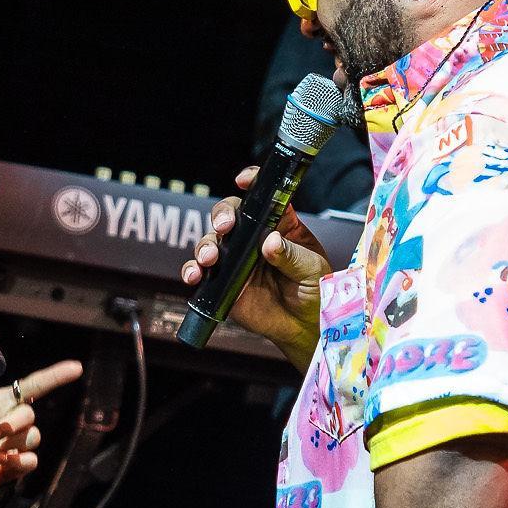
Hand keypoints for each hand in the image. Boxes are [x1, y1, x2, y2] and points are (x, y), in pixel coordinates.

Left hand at [0, 359, 83, 490]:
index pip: (32, 386)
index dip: (54, 376)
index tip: (74, 368)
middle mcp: (11, 420)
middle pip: (30, 414)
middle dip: (10, 424)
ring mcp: (15, 443)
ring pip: (33, 437)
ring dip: (9, 443)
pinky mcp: (16, 464)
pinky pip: (32, 460)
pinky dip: (18, 460)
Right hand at [178, 167, 331, 363]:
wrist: (303, 327)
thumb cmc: (315, 291)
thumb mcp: (311, 269)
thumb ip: (291, 255)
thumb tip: (270, 242)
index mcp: (279, 225)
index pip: (263, 197)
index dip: (252, 183)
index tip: (244, 180)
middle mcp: (253, 237)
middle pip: (230, 214)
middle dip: (222, 215)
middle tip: (224, 227)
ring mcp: (235, 258)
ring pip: (211, 240)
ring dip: (205, 245)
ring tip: (209, 259)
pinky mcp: (222, 281)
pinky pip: (201, 271)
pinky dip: (192, 270)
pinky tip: (195, 275)